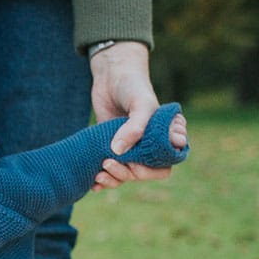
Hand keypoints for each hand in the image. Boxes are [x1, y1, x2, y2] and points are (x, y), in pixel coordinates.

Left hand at [88, 41, 188, 190]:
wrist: (112, 75)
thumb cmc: (134, 87)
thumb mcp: (141, 105)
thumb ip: (135, 128)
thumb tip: (119, 152)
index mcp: (165, 138)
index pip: (164, 166)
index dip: (148, 170)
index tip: (133, 161)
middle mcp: (150, 146)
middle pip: (142, 173)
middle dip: (126, 174)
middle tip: (108, 162)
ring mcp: (131, 148)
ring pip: (126, 175)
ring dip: (113, 179)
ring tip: (99, 173)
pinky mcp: (113, 149)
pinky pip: (111, 171)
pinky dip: (103, 180)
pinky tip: (93, 184)